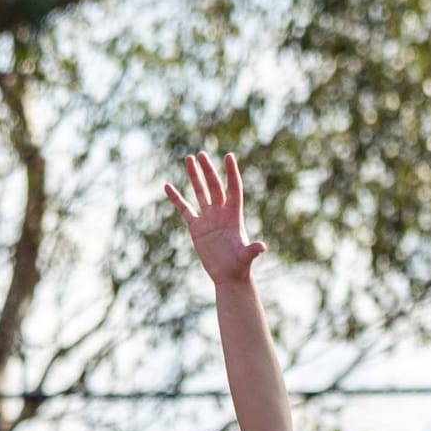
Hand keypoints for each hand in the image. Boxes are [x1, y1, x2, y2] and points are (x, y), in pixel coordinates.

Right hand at [163, 150, 265, 284]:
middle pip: (214, 186)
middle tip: (201, 154)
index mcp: (234, 215)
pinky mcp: (196, 228)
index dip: (231, 172)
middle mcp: (221, 213)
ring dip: (194, 176)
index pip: (233, 188)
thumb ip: (252, 250)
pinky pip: (184, 209)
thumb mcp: (246, 257)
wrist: (228, 276)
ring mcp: (208, 218)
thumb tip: (262, 247)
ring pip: (200, 192)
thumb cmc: (240, 267)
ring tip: (189, 158)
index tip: (228, 156)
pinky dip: (176, 198)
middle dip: (208, 170)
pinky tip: (168, 186)